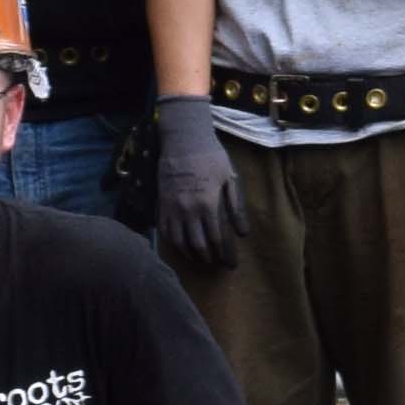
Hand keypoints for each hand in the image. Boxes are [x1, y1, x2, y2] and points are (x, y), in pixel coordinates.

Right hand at [149, 114, 246, 265]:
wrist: (183, 139)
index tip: (231, 264)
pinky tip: (182, 247)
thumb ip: (236, 207)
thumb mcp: (230, 178)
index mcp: (208, 204)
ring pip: (179, 241)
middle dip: (208, 258)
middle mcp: (189, 210)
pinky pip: (165, 230)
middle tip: (216, 265)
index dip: (225, 254)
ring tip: (200, 259)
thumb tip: (243, 233)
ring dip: (191, 254)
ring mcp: (172, 208)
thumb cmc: (211, 156)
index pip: (217, 238)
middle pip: (198, 244)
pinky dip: (174, 243)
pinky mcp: (161, 204)